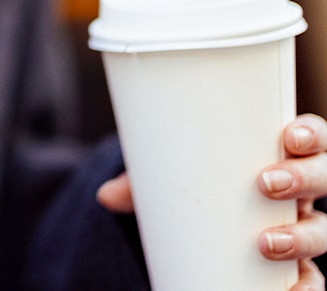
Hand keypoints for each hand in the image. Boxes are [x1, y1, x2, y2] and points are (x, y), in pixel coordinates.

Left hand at [97, 114, 326, 290]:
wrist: (200, 226)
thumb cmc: (194, 185)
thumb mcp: (170, 175)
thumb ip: (144, 182)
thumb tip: (105, 196)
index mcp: (280, 155)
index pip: (312, 137)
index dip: (311, 134)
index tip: (289, 136)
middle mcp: (302, 192)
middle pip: (326, 178)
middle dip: (305, 179)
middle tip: (265, 183)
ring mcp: (302, 228)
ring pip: (323, 231)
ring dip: (304, 236)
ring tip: (267, 243)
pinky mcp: (296, 266)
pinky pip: (312, 278)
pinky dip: (307, 286)